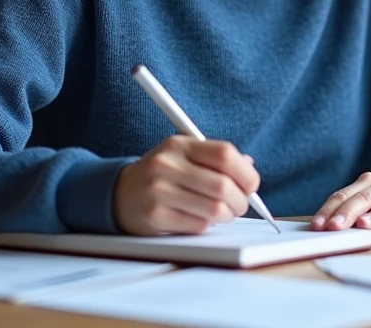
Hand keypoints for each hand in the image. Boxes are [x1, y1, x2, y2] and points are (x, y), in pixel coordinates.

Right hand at [112, 135, 259, 235]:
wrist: (119, 194)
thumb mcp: (184, 156)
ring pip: (214, 209)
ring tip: (222, 213)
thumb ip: (215, 158)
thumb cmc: (161, 175)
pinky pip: (198, 225)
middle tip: (239, 205)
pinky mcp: (155, 216)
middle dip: (240, 201)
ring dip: (226, 215)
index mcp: (179, 144)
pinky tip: (198, 219)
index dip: (246, 173)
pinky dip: (206, 225)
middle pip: (223, 186)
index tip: (251, 185)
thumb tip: (249, 166)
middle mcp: (167, 164)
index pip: (224, 154)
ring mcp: (159, 191)